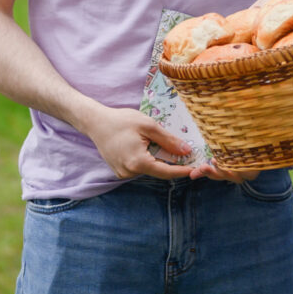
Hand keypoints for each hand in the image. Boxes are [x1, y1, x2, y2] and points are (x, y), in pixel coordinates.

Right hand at [86, 106, 201, 182]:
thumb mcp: (148, 125)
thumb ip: (168, 140)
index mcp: (138, 162)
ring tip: (166, 147)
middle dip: (172, 163)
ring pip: (149, 169)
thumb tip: (186, 151)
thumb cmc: (121, 120)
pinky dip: (147, 160)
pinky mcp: (119, 170)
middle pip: (158, 171)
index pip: (166, 172)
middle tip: (186, 154)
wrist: (95, 122)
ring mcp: (123, 173)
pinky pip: (139, 167)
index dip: (182, 171)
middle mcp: (130, 172)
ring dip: (159, 160)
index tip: (196, 169)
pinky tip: (147, 147)